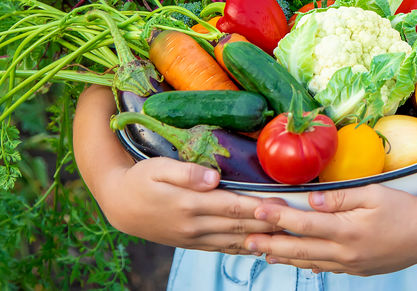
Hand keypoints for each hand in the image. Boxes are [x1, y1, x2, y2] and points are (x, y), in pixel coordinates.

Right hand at [100, 156, 285, 253]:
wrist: (119, 205)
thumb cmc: (141, 179)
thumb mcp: (158, 168)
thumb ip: (186, 172)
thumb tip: (212, 177)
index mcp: (189, 204)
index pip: (234, 206)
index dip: (260, 206)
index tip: (284, 204)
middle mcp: (194, 225)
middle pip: (240, 225)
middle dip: (270, 223)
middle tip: (296, 220)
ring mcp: (193, 237)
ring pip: (234, 240)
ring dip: (262, 238)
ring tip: (287, 235)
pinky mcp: (191, 243)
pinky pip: (222, 248)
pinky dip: (243, 248)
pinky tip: (261, 246)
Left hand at [243, 186, 416, 275]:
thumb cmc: (403, 207)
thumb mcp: (374, 194)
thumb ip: (341, 197)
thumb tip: (312, 200)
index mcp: (347, 230)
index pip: (304, 223)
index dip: (279, 217)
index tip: (258, 210)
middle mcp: (345, 251)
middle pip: (300, 247)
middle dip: (271, 242)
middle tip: (246, 237)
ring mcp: (350, 264)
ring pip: (310, 261)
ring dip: (284, 256)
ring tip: (263, 252)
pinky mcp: (357, 269)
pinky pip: (326, 268)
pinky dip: (307, 263)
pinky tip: (296, 260)